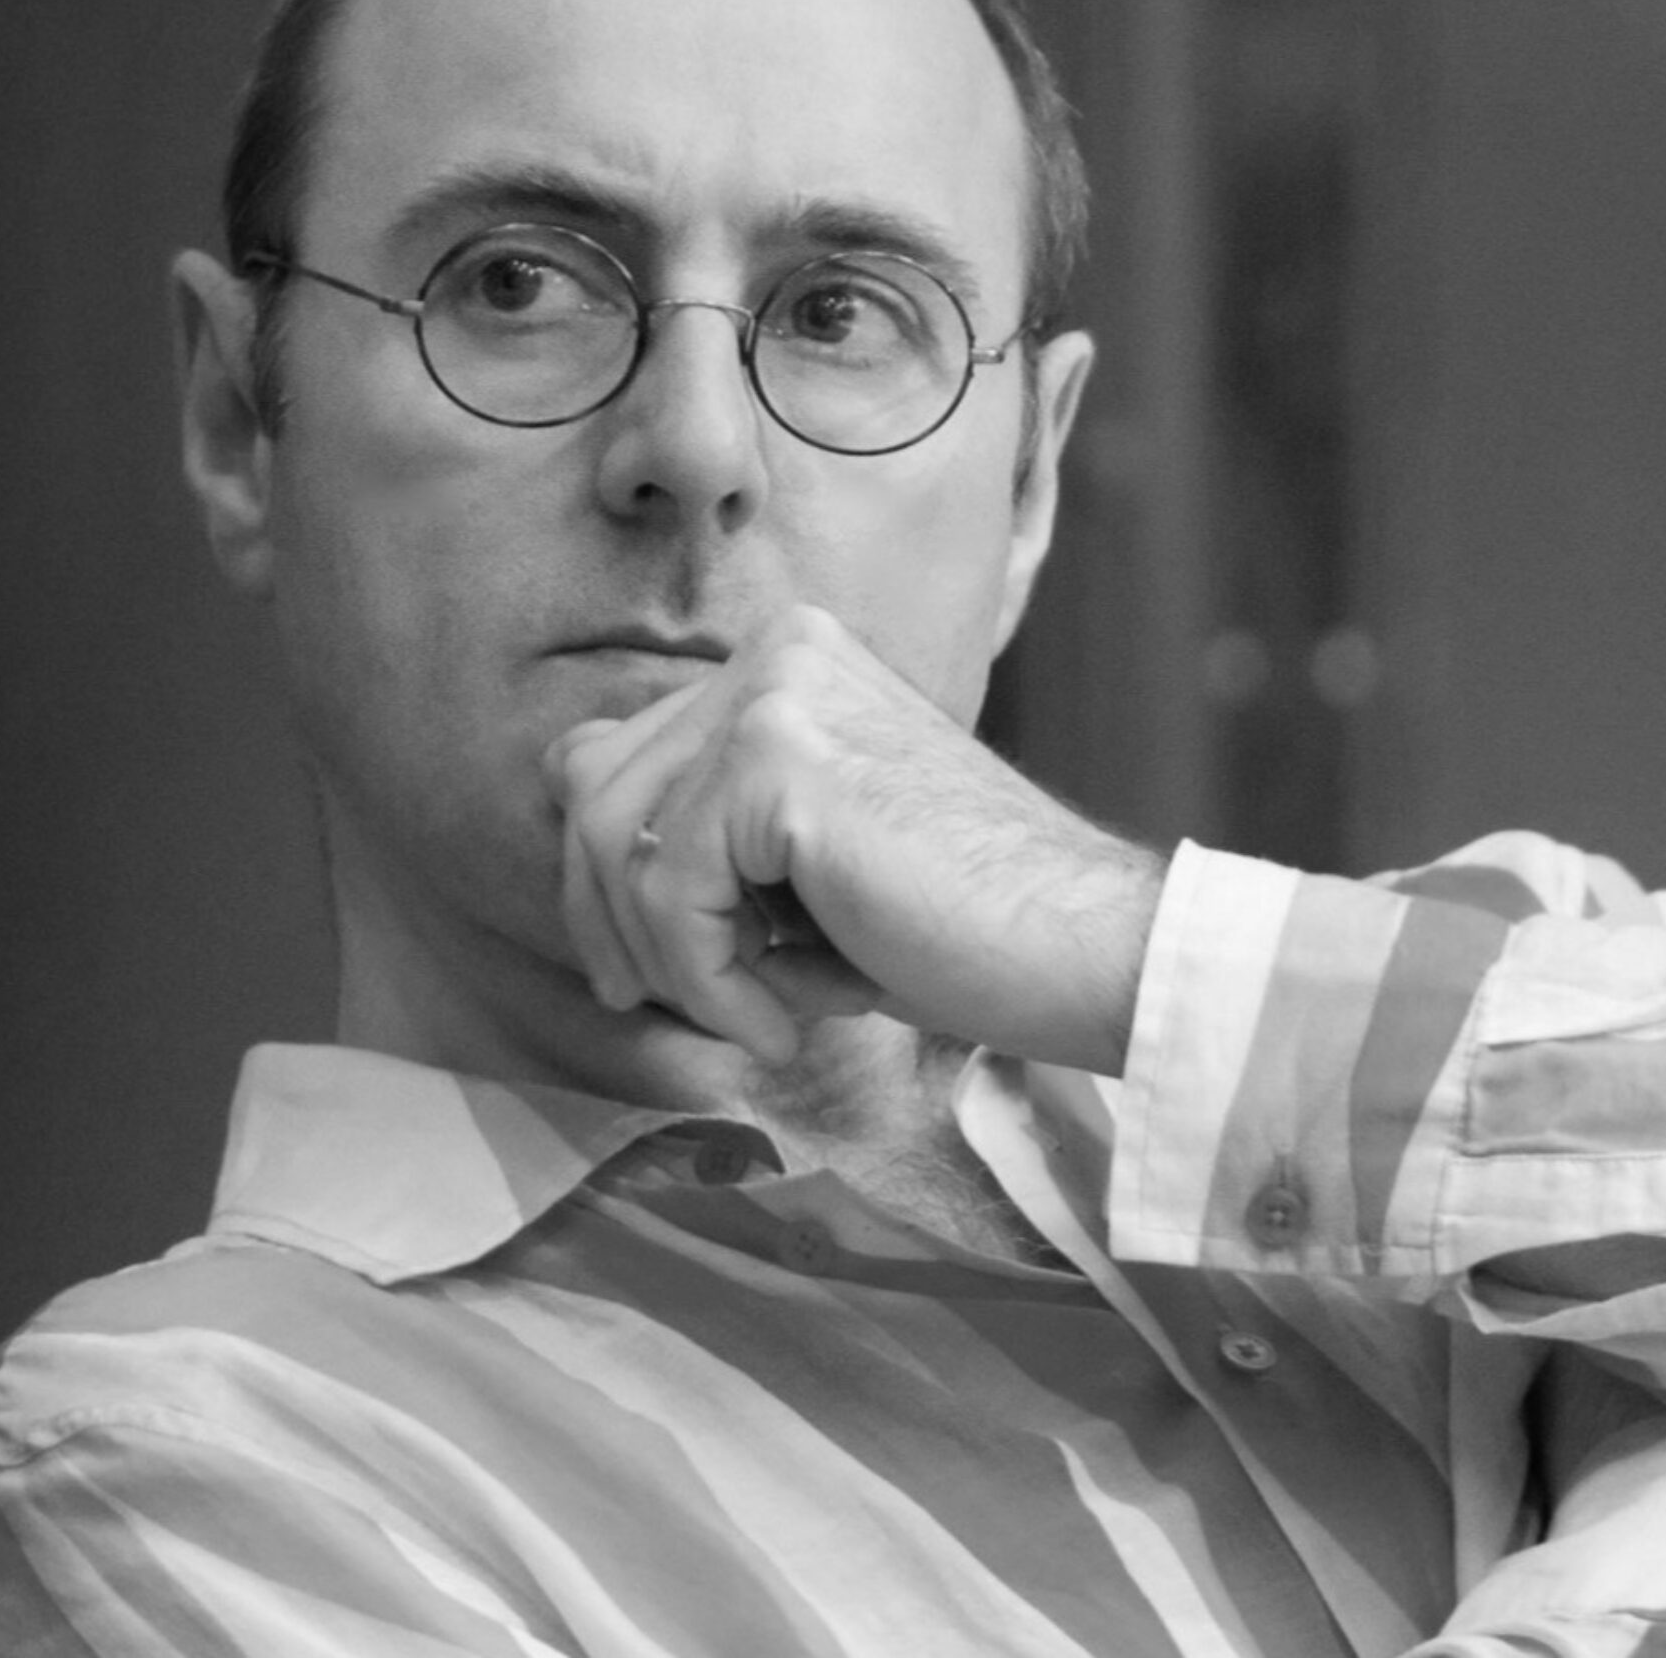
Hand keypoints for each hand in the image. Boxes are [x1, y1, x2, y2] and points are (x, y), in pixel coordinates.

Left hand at [541, 605, 1162, 1074]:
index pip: (613, 754)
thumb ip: (710, 828)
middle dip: (609, 921)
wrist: (1085, 946)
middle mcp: (779, 650)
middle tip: (661, 1008)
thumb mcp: (805, 860)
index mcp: (790, 657)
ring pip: (620, 845)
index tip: (644, 971)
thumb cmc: (960, 926)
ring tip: (756, 1016)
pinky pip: (673, 894)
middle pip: (593, 791)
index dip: (605, 876)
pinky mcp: (781, 759)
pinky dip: (710, 982)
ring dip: (669, 962)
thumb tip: (581, 849)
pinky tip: (786, 1016)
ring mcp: (778, 692)